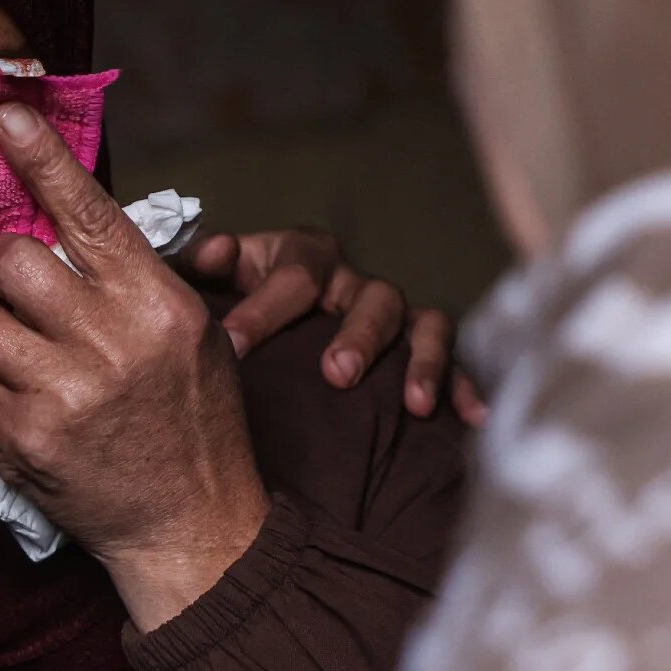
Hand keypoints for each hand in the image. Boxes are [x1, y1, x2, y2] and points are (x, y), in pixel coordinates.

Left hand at [0, 103, 269, 630]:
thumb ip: (127, 279)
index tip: (2, 113)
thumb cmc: (190, 420)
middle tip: (17, 295)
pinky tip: (24, 411)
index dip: (41, 158)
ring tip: (24, 360)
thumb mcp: (187, 333)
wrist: (195, 525)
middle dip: (1, 271)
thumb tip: (59, 220)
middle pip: (9, 260)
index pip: (90, 211)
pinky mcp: (26, 441)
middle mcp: (113, 341)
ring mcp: (66, 394)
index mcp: (158, 303)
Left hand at [184, 229, 486, 425]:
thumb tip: (216, 251)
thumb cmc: (232, 299)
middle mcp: (350, 282)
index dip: (264, 310)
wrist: (257, 326)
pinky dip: (463, 385)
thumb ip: (200, 265)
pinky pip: (452, 359)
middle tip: (336, 375)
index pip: (293, 275)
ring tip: (412, 404)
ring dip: (419, 360)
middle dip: (358, 336)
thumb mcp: (211, 280)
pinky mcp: (415, 346)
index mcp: (300, 257)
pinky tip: (470, 420)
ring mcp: (388, 313)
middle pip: (370, 296)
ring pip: (420, 322)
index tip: (234, 347)